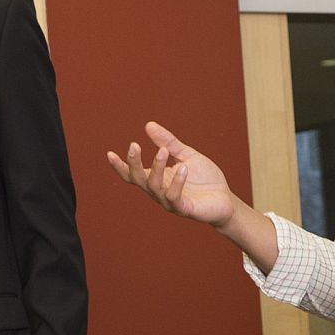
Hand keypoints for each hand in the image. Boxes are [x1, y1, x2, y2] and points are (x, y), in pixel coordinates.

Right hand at [106, 122, 240, 226]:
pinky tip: (183, 169)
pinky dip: (177, 182)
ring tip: (163, 151)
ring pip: (154, 186)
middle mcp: (159, 192)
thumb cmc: (204, 179)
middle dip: (134, 162)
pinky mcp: (183, 209)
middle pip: (138, 179)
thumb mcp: (186, 155)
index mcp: (157, 179)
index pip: (133, 174)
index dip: (120, 166)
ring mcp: (169, 202)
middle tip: (134, 144)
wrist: (225, 199)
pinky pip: (174, 197)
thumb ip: (168, 142)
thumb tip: (149, 125)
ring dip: (156, 167)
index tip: (109, 153)